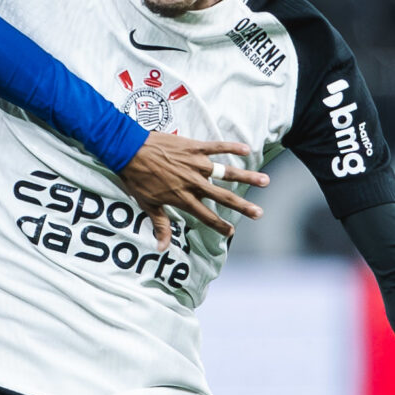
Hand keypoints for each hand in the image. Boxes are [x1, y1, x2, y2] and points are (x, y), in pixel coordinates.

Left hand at [117, 132, 267, 247]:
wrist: (129, 150)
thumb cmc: (137, 178)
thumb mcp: (147, 204)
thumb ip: (161, 224)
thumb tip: (162, 247)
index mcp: (183, 198)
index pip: (206, 216)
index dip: (219, 226)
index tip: (231, 232)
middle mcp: (194, 183)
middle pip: (223, 197)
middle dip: (243, 207)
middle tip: (259, 213)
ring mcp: (196, 165)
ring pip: (226, 172)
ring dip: (247, 177)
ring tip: (265, 181)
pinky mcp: (195, 148)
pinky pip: (217, 147)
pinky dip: (232, 148)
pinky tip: (247, 150)